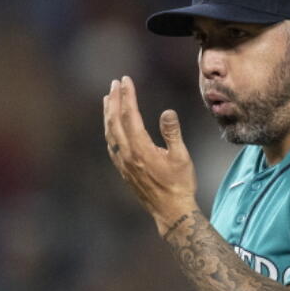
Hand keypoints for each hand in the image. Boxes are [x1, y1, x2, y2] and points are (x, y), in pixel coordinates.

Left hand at [103, 75, 199, 235]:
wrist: (171, 211)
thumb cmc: (180, 184)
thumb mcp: (181, 157)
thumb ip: (172, 133)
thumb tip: (167, 111)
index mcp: (141, 149)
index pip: (130, 115)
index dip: (127, 96)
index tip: (126, 80)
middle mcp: (127, 155)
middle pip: (116, 121)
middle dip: (114, 100)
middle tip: (115, 83)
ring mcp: (123, 163)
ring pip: (110, 132)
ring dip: (108, 113)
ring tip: (108, 98)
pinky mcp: (123, 170)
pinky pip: (111, 144)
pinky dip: (109, 129)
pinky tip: (111, 125)